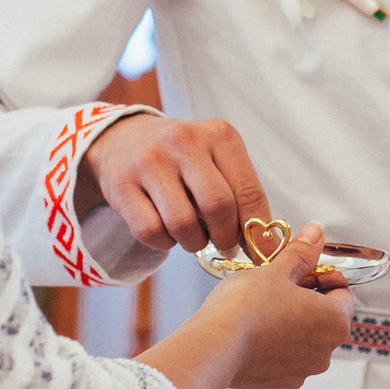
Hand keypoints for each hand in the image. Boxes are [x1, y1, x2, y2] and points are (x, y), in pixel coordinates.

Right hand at [81, 113, 268, 254]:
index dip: (257, 230)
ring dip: (194, 243)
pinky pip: (151, 232)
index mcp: (219, 134)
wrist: (124, 138)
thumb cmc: (183, 157)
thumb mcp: (217, 158)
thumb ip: (242, 194)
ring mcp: (150, 161)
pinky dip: (164, 243)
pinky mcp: (122, 184)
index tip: (261, 253)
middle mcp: (184, 141)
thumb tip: (268, 246)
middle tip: (224, 244)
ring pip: (183, 224)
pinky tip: (168, 232)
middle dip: (225, 238)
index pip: (249, 191)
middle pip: (218, 207)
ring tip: (194, 236)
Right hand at [199, 222, 351, 388]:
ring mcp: (300, 372)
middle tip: (278, 282)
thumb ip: (302, 253)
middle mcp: (324, 353)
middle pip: (323, 317)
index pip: (342, 292)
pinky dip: (271, 344)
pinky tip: (250, 329)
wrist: (213, 346)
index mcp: (335, 323)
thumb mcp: (277, 270)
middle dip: (304, 298)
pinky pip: (280, 358)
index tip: (300, 267)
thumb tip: (317, 234)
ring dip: (288, 322)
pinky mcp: (274, 383)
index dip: (321, 275)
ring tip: (261, 305)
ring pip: (301, 339)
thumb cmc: (247, 307)